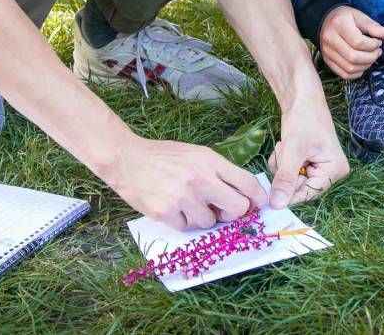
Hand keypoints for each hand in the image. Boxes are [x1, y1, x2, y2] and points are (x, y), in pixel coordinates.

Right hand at [108, 136, 266, 229]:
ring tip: (185, 202)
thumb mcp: (196, 154)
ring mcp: (183, 196)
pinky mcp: (166, 212)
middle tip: (220, 211)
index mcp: (210, 160)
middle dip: (232, 214)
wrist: (126, 158)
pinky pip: (185, 228)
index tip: (256, 206)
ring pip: (209, 223)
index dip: (257, 198)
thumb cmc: (164, 157)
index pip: (247, 183)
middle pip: (236, 209)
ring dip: (200, 218)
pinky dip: (179, 221)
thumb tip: (242, 197)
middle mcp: (200, 178)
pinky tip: (169, 206)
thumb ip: (218, 172)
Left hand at [267, 103, 349, 207]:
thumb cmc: (303, 119)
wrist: (301, 97)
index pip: (309, 194)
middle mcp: (330, 172)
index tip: (270, 194)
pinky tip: (284, 145)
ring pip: (291, 180)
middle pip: (299, 187)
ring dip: (282, 164)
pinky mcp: (308, 162)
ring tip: (285, 145)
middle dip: (285, 172)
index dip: (288, 194)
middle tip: (283, 151)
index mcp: (335, 171)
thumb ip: (286, 179)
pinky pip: (290, 172)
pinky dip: (282, 160)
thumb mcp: (293, 150)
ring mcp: (319, 167)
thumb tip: (277, 206)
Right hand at [318, 6, 383, 79]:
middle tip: (377, 51)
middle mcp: (330, 39)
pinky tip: (362, 64)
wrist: (325, 20)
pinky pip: (344, 74)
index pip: (358, 42)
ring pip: (349, 68)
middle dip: (371, 57)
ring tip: (371, 57)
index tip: (378, 41)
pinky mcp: (327, 61)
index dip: (372, 45)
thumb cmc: (345, 18)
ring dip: (365, 66)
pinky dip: (357, 73)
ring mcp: (327, 52)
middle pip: (353, 57)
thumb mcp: (359, 16)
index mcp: (339, 24)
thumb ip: (373, 26)